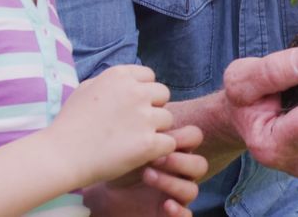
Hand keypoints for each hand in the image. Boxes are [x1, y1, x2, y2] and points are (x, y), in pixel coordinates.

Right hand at [49, 65, 176, 187]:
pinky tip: (142, 154)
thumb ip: (110, 82)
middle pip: (163, 94)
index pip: (150, 76)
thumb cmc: (69, 124)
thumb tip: (127, 82)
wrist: (61, 155)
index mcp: (120, 76)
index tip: (131, 106)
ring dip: (156, 130)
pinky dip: (159, 150)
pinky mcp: (149, 142)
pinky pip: (169, 142)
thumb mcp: (86, 89)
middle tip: (135, 124)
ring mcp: (144, 117)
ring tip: (134, 141)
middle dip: (153, 108)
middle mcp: (135, 92)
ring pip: (168, 119)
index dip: (143, 92)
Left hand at [87, 126, 207, 216]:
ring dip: (173, 182)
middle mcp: (177, 169)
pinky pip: (186, 214)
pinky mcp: (166, 212)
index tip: (157, 132)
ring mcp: (173, 191)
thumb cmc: (110, 153)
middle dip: (181, 159)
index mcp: (172, 147)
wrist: (98, 183)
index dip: (183, 136)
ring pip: (192, 188)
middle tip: (156, 156)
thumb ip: (137, 119)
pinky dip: (179, 211)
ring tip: (147, 175)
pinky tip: (166, 204)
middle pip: (199, 163)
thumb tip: (142, 93)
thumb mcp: (123, 134)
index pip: (194, 138)